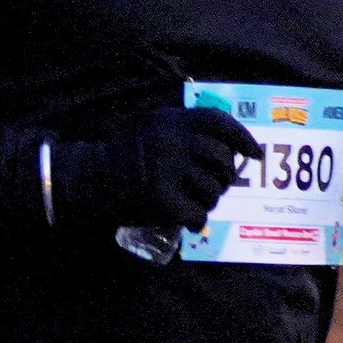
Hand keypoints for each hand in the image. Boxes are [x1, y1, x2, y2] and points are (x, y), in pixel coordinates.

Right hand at [58, 105, 257, 230]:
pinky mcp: (161, 199)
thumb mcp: (150, 128)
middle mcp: (172, 141)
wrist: (87, 182)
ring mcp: (166, 170)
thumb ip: (183, 129)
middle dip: (225, 177)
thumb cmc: (122, 156)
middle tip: (215, 186)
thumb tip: (231, 146)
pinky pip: (198, 213)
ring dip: (209, 201)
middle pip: (222, 160)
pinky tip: (187, 220)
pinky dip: (196, 221)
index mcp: (171, 121)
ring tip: (195, 203)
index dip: (243, 139)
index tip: (255, 155)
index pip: (220, 123)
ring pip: (213, 190)